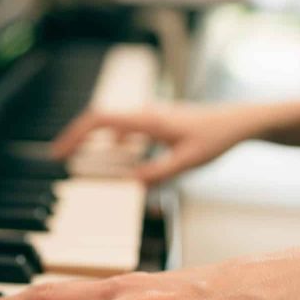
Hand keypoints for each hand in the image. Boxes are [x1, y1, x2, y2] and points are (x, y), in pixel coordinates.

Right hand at [51, 102, 280, 183]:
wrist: (240, 121)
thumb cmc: (217, 137)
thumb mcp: (188, 162)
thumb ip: (157, 174)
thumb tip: (129, 185)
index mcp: (147, 120)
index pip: (99, 120)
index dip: (74, 135)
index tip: (58, 153)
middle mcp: (145, 114)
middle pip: (99, 120)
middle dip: (76, 138)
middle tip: (59, 157)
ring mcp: (151, 116)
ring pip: (112, 123)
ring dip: (93, 139)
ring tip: (80, 158)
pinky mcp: (159, 121)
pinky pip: (127, 128)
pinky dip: (114, 141)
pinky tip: (118, 154)